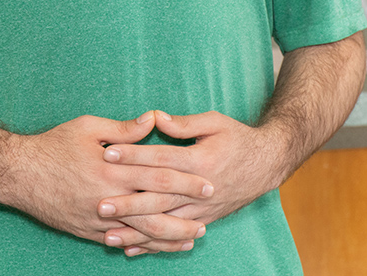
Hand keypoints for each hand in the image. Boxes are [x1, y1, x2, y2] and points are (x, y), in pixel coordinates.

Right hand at [4, 112, 212, 253]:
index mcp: (112, 170)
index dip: (186, 181)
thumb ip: (125, 128)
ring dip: (168, 237)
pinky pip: (120, 241)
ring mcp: (97, 219)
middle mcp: (108, 198)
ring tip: (192, 237)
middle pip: (155, 211)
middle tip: (208, 217)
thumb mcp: (89, 127)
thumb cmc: (54, 146)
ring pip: (140, 233)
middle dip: (184, 215)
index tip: (209, 184)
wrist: (18, 174)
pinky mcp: (87, 231)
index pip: (159, 176)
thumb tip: (155, 119)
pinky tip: (158, 247)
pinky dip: (142, 245)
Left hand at [99, 110, 282, 251]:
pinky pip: (174, 236)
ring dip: (136, 230)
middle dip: (127, 202)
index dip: (134, 155)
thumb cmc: (238, 139)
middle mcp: (200, 188)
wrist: (267, 164)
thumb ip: (184, 122)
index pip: (161, 159)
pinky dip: (152, 245)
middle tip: (99, 204)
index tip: (108, 153)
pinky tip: (131, 248)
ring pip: (164, 223)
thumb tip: (155, 117)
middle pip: (158, 197)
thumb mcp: (215, 122)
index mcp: (200, 160)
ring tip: (108, 233)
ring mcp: (201, 208)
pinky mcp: (203, 219)